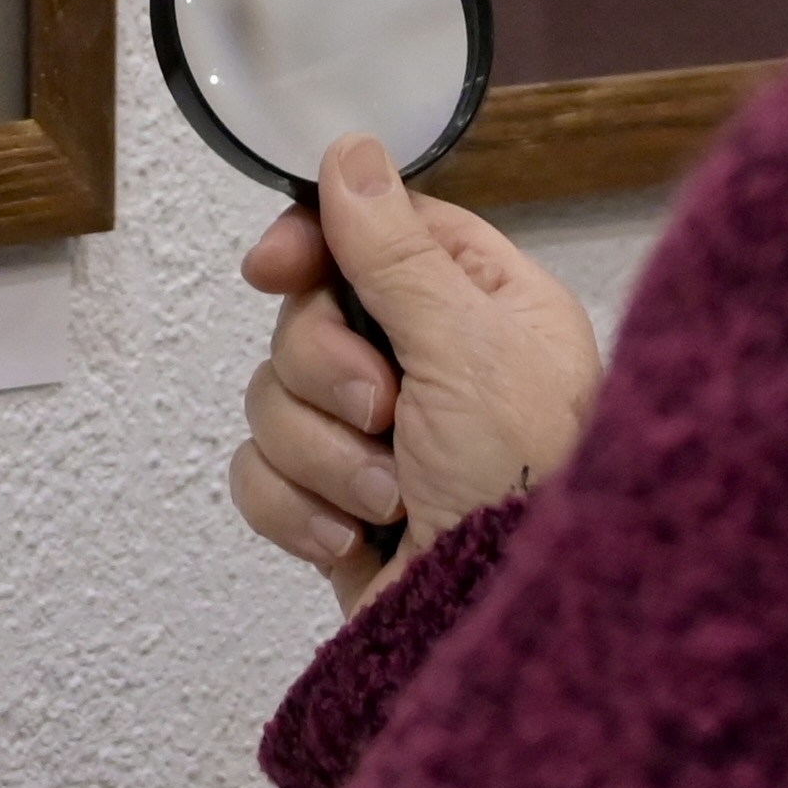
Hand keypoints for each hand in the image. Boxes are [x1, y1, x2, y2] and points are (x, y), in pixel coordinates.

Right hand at [224, 138, 604, 612]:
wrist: (504, 636)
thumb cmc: (527, 487)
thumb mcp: (469, 346)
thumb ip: (395, 249)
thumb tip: (350, 151)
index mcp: (485, 306)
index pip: (374, 231)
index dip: (316, 243)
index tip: (276, 267)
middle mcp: (434, 364)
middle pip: (308, 314)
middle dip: (329, 371)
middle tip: (385, 412)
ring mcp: (382, 441)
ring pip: (274, 396)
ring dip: (323, 451)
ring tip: (388, 497)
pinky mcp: (339, 507)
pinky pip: (260, 473)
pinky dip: (297, 507)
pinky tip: (354, 539)